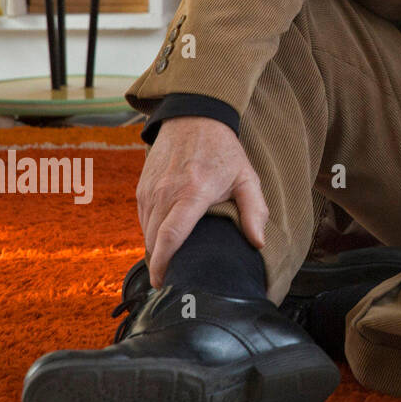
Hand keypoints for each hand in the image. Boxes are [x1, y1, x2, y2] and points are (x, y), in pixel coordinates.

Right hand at [136, 116, 267, 286]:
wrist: (194, 118)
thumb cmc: (223, 150)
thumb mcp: (247, 176)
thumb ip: (255, 210)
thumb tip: (258, 242)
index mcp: (193, 192)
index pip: (171, 236)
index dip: (163, 264)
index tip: (164, 283)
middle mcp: (165, 193)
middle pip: (154, 241)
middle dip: (160, 265)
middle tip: (175, 281)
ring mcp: (150, 191)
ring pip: (146, 233)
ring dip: (155, 250)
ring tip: (173, 264)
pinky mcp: (141, 189)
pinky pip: (143, 221)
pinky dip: (151, 234)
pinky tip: (166, 241)